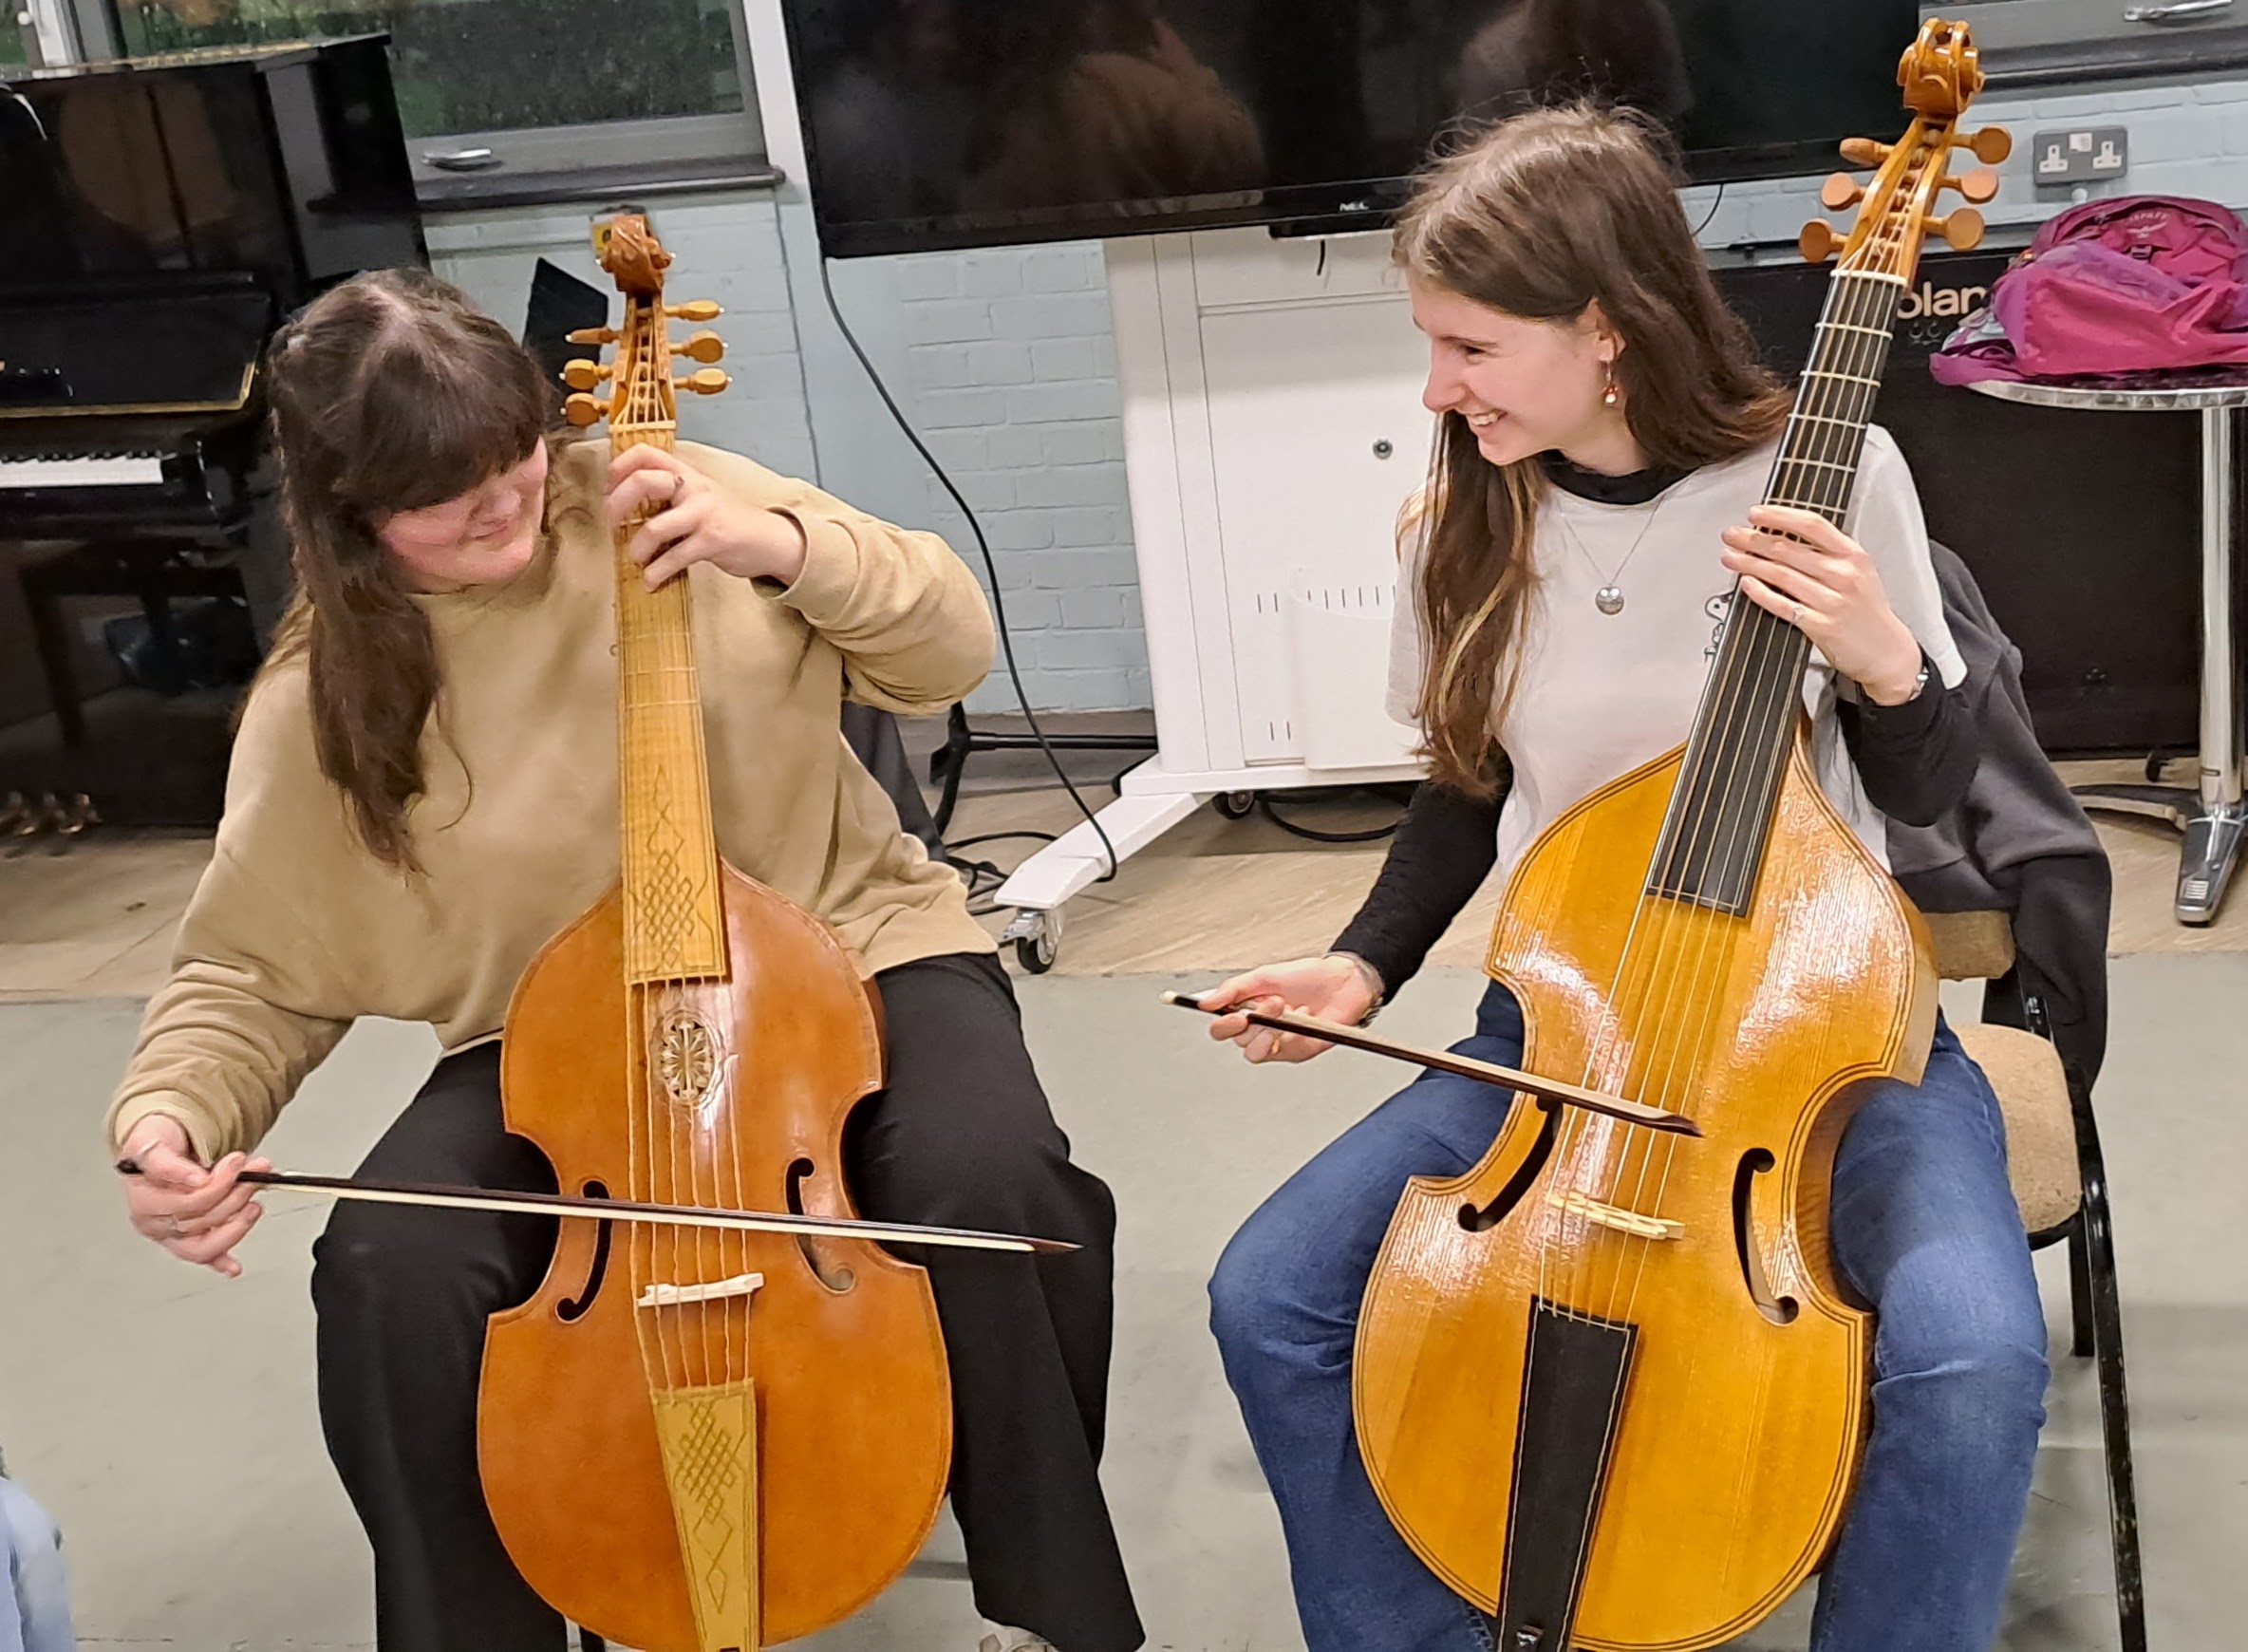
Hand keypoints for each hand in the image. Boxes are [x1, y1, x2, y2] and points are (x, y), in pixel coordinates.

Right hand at [118, 1115, 267, 1276]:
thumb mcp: (154, 1142)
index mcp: (144, 1201)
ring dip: (238, 1222)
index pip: (186, 1203)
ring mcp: (171, 1235)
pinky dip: (221, 1262)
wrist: (158, 1147)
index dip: (217, 1185)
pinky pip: (205, 1256)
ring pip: (207, 1242)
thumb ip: (171, 1163)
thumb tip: (197, 1180)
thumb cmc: (156, 1145)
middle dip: (235, 1195)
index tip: (237, 1163)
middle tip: (254, 1170)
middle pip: (201, 1220)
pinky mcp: (187, 1240)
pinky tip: (233, 1267)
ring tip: (255, 1197)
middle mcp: (156, 1223)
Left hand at [607, 446, 808, 589]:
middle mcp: (694, 487)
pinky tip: (652, 580)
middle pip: (642, 481)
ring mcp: (703, 513)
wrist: (770, 539)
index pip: (646, 453)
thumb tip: (627, 505)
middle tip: (611, 524)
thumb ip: (671, 495)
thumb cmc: (729, 520)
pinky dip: (656, 573)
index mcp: (687, 474)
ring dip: (637, 548)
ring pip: (654, 527)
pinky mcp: (712, 540)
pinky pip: (674, 557)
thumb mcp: (700, 497)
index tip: (607, 488)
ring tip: (637, 559)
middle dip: (616, 505)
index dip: (619, 467)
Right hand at [1198, 954, 1380, 1064]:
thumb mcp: (1265, 976)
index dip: (1222, 1025)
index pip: (1221, 1028)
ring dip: (1266, 1033)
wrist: (1342, 982)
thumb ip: (1234, 989)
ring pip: (1254, 1053)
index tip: (1233, 1015)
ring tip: (1285, 1010)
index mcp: (1247, 1010)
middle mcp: (1258, 1029)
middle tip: (1275, 1002)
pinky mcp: (1296, 1051)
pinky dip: (1289, 1034)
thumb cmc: (1307, 977)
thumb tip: (1206, 1003)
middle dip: (1253, 1021)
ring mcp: (1276, 1042)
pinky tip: (1304, 1015)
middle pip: (1237, 1040)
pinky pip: (1281, 1053)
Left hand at [1721, 505, 1925, 703]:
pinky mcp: (1821, 626)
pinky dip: (1760, 593)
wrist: (1886, 651)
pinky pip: (1783, 605)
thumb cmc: (1867, 610)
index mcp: (1853, 556)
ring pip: (1781, 575)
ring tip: (1730, 557)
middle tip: (1731, 535)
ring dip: (1750, 563)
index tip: (1756, 513)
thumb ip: (1828, 553)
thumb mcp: (1859, 571)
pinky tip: (1746, 584)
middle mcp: (1844, 575)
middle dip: (1753, 539)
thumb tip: (1783, 534)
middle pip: (1789, 549)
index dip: (1780, 516)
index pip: (1812, 525)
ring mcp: (1832, 601)